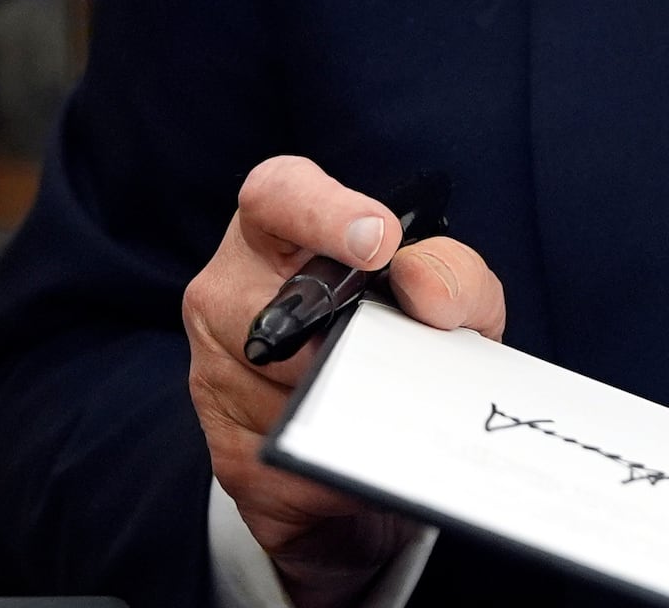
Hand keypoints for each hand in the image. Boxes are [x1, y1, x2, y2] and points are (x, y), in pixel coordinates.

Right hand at [184, 156, 507, 607]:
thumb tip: (423, 289)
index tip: (382, 241)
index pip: (277, 194)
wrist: (383, 434)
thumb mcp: (452, 296)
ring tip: (391, 419)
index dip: (324, 213)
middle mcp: (228, 291)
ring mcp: (214, 373)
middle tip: (391, 363)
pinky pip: (281, 468)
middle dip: (338, 343)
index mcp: (278, 229)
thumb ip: (453, 274)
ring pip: (276, 397)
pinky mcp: (225, 451)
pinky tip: (364, 469)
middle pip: (268, 312)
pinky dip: (334, 474)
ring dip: (345, 415)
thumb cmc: (406, 334)